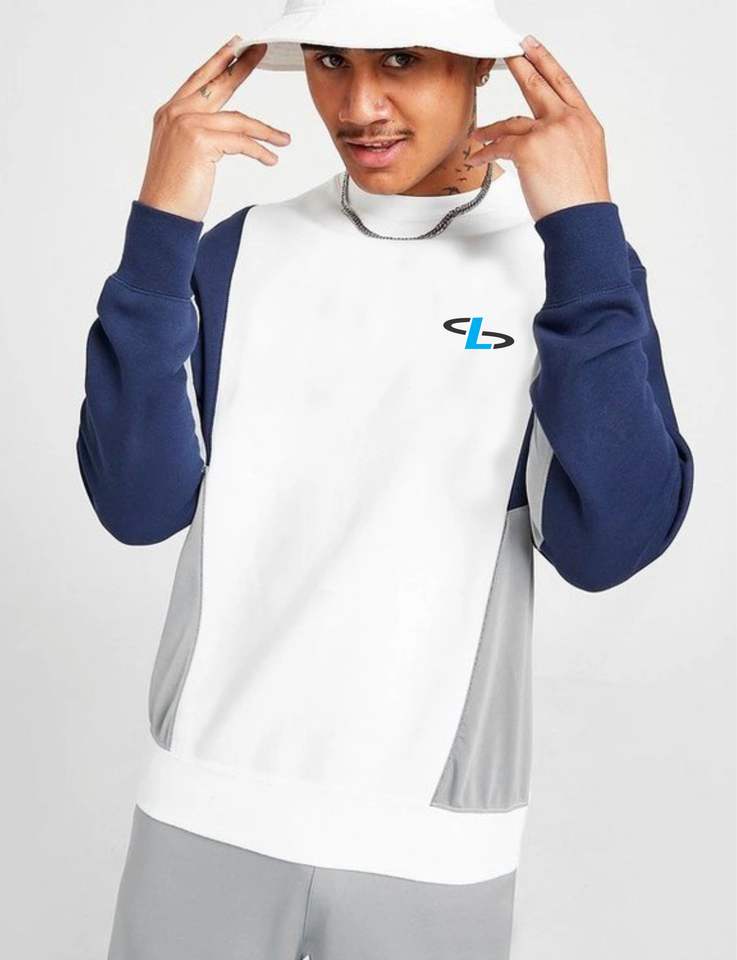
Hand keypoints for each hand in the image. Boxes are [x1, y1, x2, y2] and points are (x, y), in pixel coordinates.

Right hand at [138, 37, 291, 221]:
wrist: (162, 214)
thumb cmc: (174, 191)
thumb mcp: (184, 153)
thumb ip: (200, 132)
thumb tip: (227, 130)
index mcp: (169, 113)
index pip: (199, 80)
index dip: (218, 62)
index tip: (235, 48)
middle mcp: (175, 113)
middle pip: (217, 83)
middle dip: (241, 66)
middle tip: (260, 51)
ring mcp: (186, 124)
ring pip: (238, 120)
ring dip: (265, 131)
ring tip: (283, 139)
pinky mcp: (200, 141)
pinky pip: (241, 142)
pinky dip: (260, 151)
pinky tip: (271, 159)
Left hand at [470, 35, 611, 221]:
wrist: (583, 219)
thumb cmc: (582, 199)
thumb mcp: (585, 159)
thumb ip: (568, 139)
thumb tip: (549, 139)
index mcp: (585, 122)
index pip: (563, 84)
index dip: (546, 63)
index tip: (533, 49)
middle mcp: (568, 121)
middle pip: (538, 84)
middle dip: (519, 66)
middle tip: (507, 54)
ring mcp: (548, 132)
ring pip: (512, 122)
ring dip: (490, 129)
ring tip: (478, 134)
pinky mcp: (529, 149)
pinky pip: (500, 146)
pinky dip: (486, 152)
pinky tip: (478, 157)